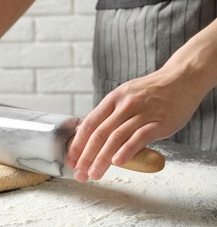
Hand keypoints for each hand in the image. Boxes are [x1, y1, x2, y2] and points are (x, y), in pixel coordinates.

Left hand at [66, 65, 205, 181]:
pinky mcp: (159, 121)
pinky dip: (127, 150)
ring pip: (116, 137)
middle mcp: (124, 105)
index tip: (70, 159)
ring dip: (102, 158)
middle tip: (79, 173)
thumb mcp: (124, 95)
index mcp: (113, 99)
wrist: (182, 78)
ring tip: (94, 174)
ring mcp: (142, 113)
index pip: (90, 123)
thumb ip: (106, 114)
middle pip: (99, 133)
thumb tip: (83, 131)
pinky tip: (117, 162)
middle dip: (86, 156)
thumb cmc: (151, 91)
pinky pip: (140, 137)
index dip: (78, 143)